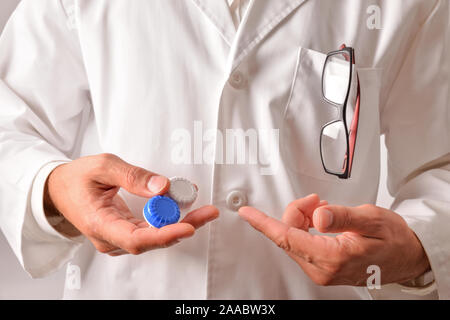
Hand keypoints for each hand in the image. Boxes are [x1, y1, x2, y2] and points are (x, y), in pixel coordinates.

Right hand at [45, 153, 218, 255]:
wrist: (59, 190)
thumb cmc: (76, 179)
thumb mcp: (103, 166)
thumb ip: (134, 176)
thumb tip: (163, 187)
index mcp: (99, 223)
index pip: (135, 239)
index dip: (163, 236)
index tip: (187, 227)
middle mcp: (110, 237)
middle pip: (151, 240)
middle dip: (183, 227)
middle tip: (207, 212)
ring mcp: (118, 238)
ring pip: (154, 237)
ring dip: (181, 224)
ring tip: (204, 210)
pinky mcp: (126, 232)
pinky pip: (151, 231)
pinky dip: (170, 220)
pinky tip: (185, 210)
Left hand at [238, 194, 429, 285]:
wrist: (407, 256)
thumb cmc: (393, 239)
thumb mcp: (371, 219)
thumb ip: (342, 217)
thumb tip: (318, 216)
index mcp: (333, 258)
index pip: (287, 237)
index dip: (264, 223)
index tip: (247, 213)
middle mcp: (323, 269)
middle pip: (288, 235)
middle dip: (296, 212)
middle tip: (317, 201)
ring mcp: (322, 271)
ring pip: (293, 239)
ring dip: (302, 219)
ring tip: (324, 208)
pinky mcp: (322, 269)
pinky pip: (302, 244)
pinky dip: (306, 228)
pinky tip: (321, 220)